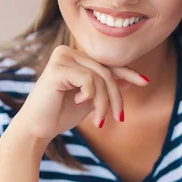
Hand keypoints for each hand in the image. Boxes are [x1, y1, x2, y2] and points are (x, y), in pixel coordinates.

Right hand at [6, 44, 149, 147]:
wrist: (37, 129)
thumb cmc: (59, 115)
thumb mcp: (89, 100)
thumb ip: (105, 88)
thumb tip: (129, 78)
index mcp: (73, 57)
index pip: (106, 63)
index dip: (127, 72)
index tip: (144, 82)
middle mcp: (66, 52)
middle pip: (106, 71)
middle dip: (115, 97)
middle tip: (118, 118)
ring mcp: (61, 58)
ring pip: (100, 77)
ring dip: (104, 102)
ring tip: (99, 121)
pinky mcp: (57, 68)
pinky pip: (89, 81)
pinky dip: (90, 97)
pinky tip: (77, 102)